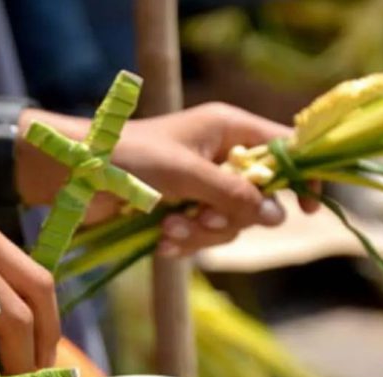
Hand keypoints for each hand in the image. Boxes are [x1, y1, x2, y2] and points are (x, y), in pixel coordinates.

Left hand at [114, 102, 320, 256]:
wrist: (73, 177)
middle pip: (258, 197)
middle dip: (232, 217)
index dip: (301, 175)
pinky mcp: (181, 211)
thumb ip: (234, 194)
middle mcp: (220, 156)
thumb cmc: (127, 159)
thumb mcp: (186, 173)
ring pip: (230, 223)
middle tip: (203, 219)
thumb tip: (277, 216)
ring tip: (169, 231)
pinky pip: (203, 236)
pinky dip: (184, 242)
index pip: (284, 147)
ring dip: (201, 234)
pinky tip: (160, 241)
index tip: (310, 208)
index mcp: (228, 129)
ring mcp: (200, 185)